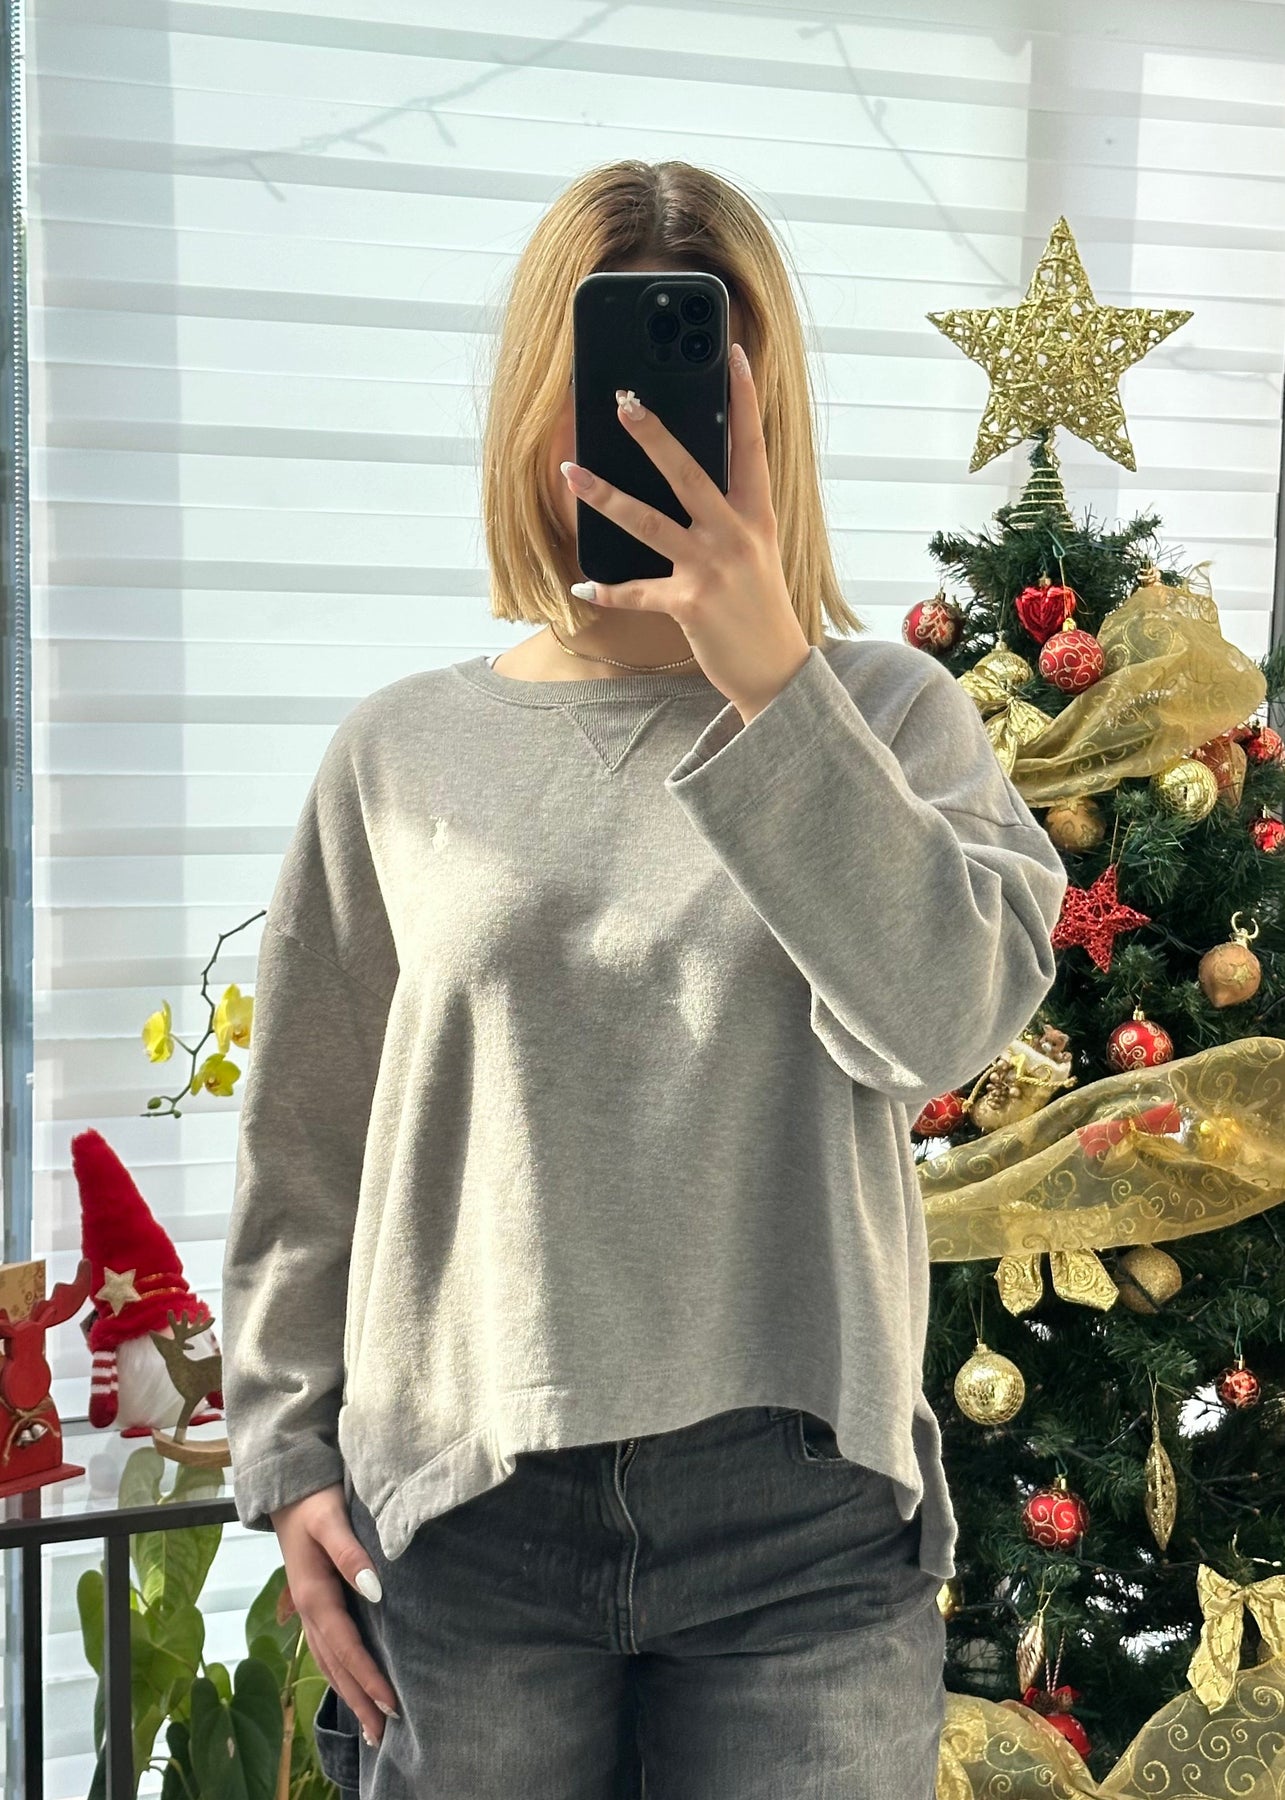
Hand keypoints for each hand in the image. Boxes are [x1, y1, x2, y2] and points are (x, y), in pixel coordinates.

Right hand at [271, 1483, 399, 1746]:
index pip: (345, 1647)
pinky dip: (340, 1674)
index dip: (367, 1677)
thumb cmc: (315, 1501)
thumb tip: (375, 1590)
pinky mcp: (314, 1604)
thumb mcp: (331, 1519)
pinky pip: (327, 1649)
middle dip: (358, 1701)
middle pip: (335, 1666)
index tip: (390, 1703)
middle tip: (383, 1737)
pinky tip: (352, 1686)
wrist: (289, 1490)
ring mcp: (309, 1610)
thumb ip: (351, 1552)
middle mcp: (308, 1610)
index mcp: (314, 1595)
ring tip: (371, 1726)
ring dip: (349, 1693)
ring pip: (329, 1662)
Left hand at [559, 341, 811, 720]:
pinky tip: (582, 587)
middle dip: (653, 435)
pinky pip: (638, 592)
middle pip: (689, 473)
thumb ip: (732, 517)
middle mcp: (736, 536)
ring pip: (649, 523)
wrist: (778, 673)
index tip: (735, 354)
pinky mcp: (690, 605)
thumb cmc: (762, 610)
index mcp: (758, 517)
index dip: (745, 399)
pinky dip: (608, 590)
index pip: (752, 446)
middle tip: (623, 401)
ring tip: (570, 472)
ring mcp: (712, 569)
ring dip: (605, 496)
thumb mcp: (759, 554)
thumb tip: (695, 486)